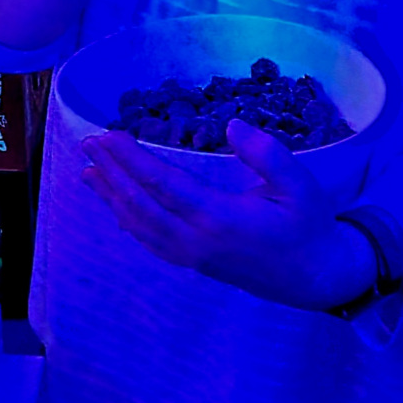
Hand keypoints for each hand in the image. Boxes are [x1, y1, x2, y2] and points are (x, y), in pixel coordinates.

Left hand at [81, 118, 376, 310]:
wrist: (315, 276)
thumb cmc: (309, 225)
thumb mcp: (301, 185)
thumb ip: (268, 155)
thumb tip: (233, 125)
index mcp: (220, 219)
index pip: (165, 185)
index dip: (134, 159)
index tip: (109, 135)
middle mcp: (197, 240)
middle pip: (141, 205)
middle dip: (112, 172)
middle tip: (87, 142)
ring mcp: (192, 255)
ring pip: (139, 226)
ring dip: (111, 196)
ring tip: (87, 170)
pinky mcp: (194, 261)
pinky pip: (150, 241)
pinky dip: (127, 221)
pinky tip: (115, 208)